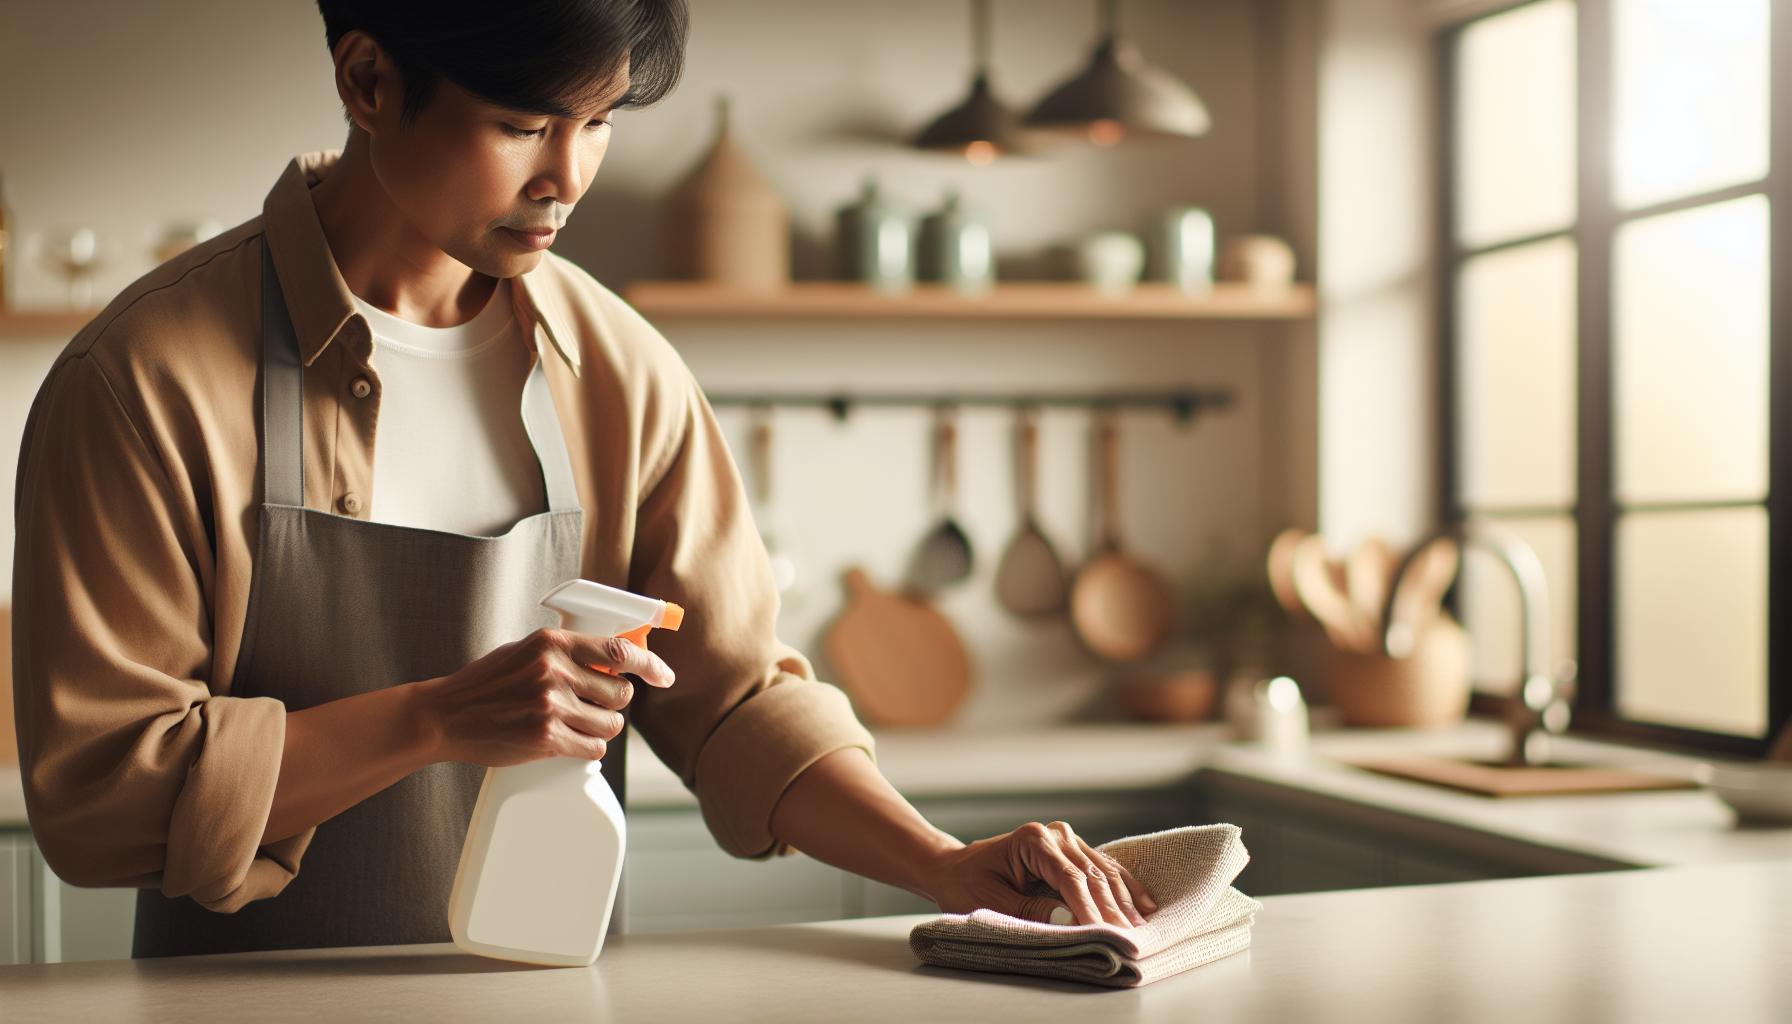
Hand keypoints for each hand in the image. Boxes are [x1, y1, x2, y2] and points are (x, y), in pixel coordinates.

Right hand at [415, 627, 674, 765]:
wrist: (444, 716)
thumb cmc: (485, 684)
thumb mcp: (524, 651)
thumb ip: (565, 654)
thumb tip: (612, 659)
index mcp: (551, 643)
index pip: (618, 650)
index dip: (649, 665)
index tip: (664, 676)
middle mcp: (554, 672)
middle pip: (620, 692)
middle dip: (614, 702)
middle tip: (596, 705)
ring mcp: (550, 706)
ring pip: (611, 724)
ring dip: (602, 728)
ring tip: (579, 724)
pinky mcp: (545, 739)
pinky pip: (593, 748)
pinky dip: (588, 748)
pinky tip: (570, 742)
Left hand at [920, 821, 1157, 927]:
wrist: (955, 867)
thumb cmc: (967, 884)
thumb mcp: (991, 903)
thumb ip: (1031, 911)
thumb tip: (1072, 920)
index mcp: (1032, 841)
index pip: (1072, 879)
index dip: (1092, 910)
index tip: (1109, 935)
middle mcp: (1054, 834)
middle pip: (1093, 875)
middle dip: (1114, 909)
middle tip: (1133, 939)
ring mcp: (1065, 839)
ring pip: (1104, 871)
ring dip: (1125, 900)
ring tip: (1143, 926)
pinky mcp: (1072, 850)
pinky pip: (1103, 868)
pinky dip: (1123, 887)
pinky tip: (1145, 903)